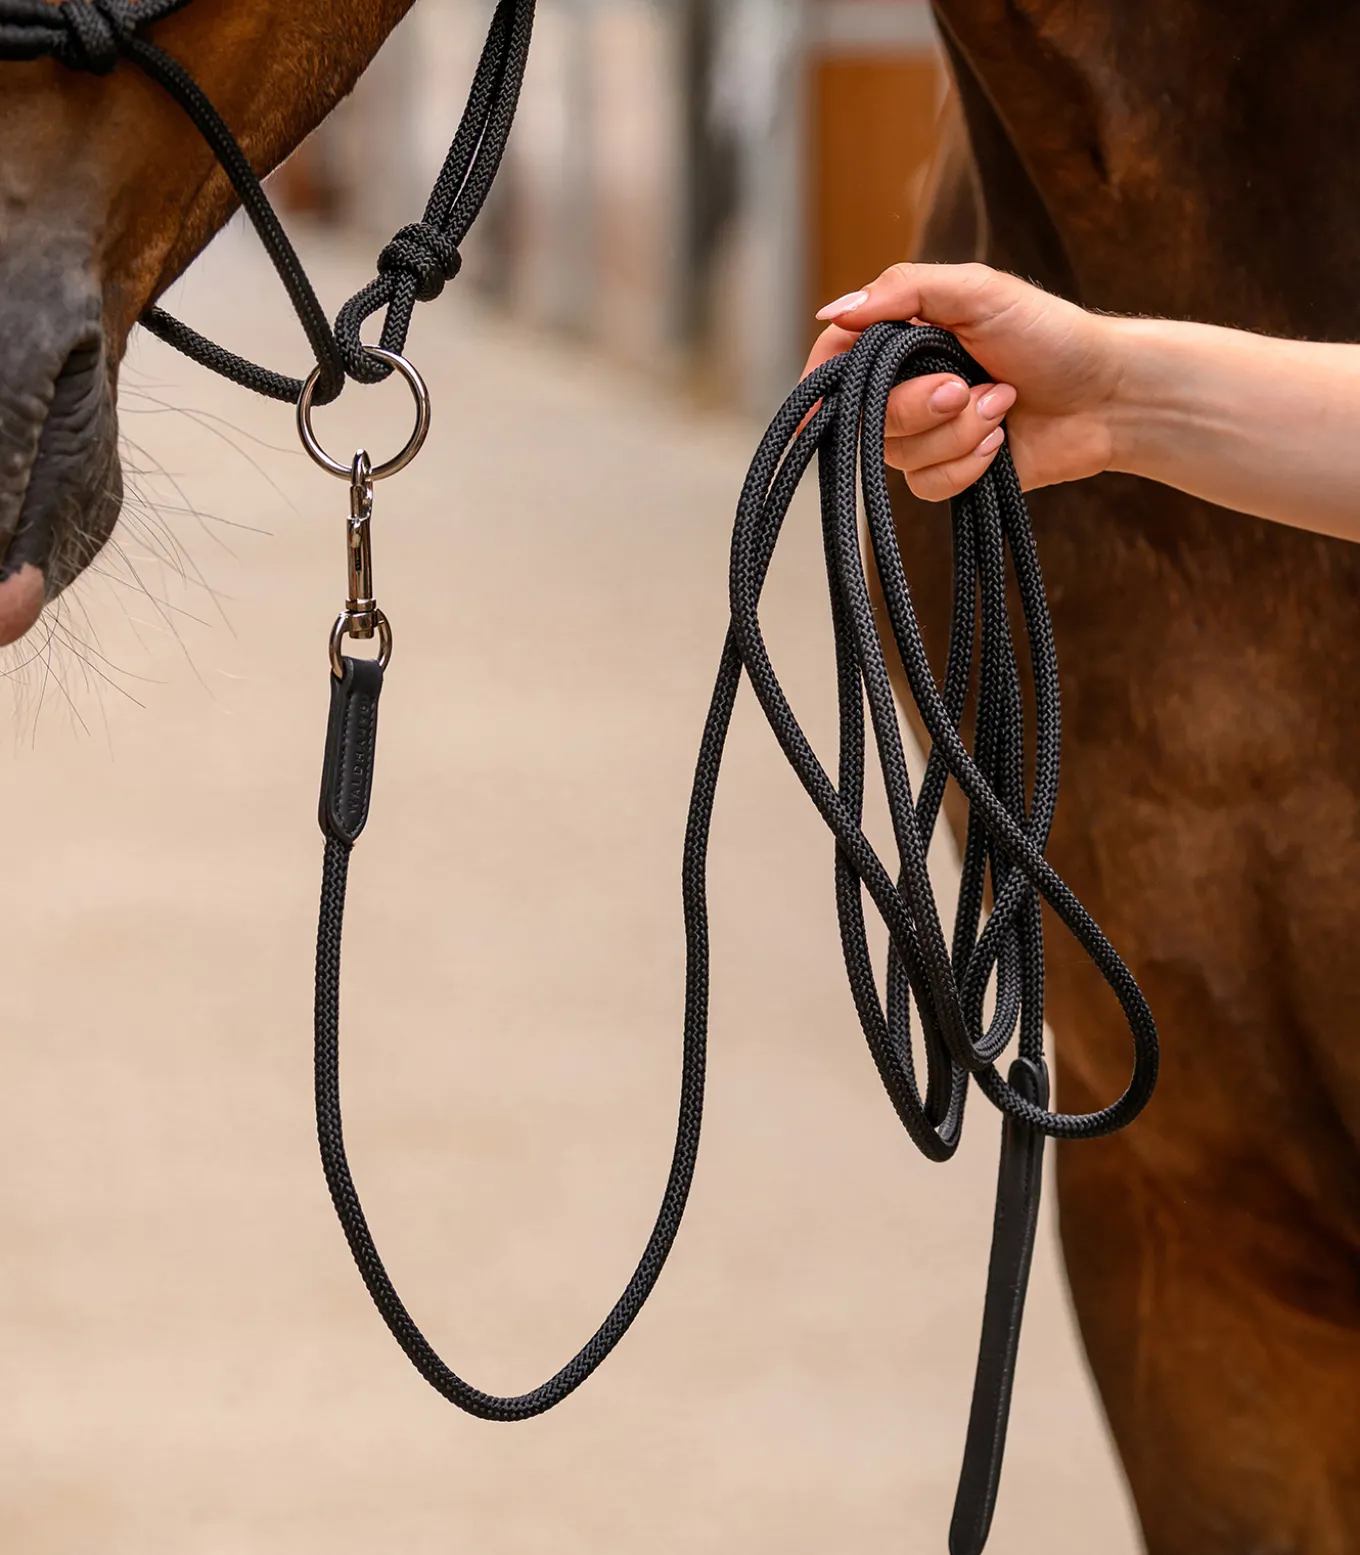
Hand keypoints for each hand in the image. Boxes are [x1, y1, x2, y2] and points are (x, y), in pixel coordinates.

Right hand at [805, 263, 1121, 500]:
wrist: (1108, 396)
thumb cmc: (1050, 334)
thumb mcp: (978, 291)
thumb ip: (904, 290)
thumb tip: (832, 312)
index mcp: (903, 336)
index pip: (835, 361)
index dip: (822, 383)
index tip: (826, 399)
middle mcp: (907, 385)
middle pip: (866, 415)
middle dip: (918, 407)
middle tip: (964, 386)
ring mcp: (927, 432)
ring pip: (899, 455)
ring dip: (956, 433)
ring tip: (1001, 406)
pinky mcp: (950, 471)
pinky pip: (926, 486)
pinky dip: (966, 466)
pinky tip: (1001, 446)